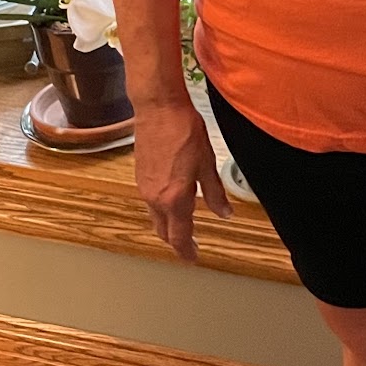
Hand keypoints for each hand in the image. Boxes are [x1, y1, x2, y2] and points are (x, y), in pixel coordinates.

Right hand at [132, 100, 231, 261]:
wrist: (158, 108)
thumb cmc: (183, 130)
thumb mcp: (207, 164)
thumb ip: (215, 193)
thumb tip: (224, 213)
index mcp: (173, 198)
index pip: (179, 235)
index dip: (186, 250)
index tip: (192, 258)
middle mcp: (154, 197)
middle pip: (163, 230)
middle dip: (176, 240)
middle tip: (189, 245)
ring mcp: (144, 186)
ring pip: (155, 216)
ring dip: (168, 223)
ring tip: (183, 223)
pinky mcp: (140, 174)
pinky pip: (150, 200)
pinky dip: (161, 207)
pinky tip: (172, 198)